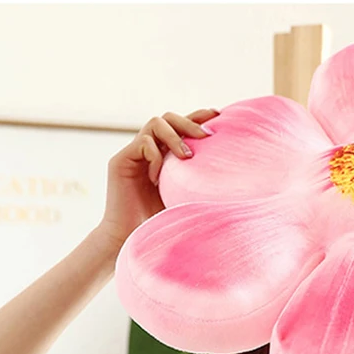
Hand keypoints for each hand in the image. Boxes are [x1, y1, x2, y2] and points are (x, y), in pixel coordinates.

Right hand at [94, 108, 219, 251]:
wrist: (131, 238)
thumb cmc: (159, 223)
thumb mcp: (185, 199)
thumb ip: (197, 183)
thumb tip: (234, 180)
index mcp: (163, 155)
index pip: (181, 127)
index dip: (198, 117)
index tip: (219, 115)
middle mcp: (147, 149)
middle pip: (168, 117)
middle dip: (189, 122)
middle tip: (206, 136)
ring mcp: (133, 154)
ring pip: (155, 123)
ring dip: (174, 136)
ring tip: (187, 157)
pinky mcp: (120, 161)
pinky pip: (143, 143)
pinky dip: (155, 156)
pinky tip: (158, 178)